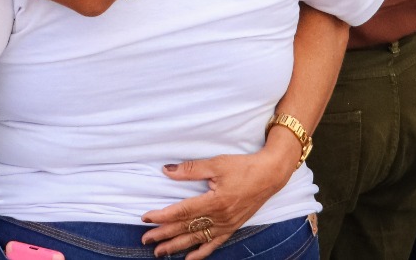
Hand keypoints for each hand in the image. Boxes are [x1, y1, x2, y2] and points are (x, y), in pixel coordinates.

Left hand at [141, 138, 298, 257]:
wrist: (270, 175)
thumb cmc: (244, 167)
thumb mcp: (217, 164)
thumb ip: (191, 169)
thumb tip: (167, 171)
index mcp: (215, 201)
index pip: (182, 211)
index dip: (163, 216)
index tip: (146, 218)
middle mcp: (220, 217)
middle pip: (186, 228)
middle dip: (164, 234)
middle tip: (145, 239)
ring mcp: (226, 225)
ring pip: (197, 239)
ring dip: (176, 246)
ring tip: (159, 252)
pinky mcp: (232, 227)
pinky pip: (214, 244)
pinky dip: (201, 253)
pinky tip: (189, 258)